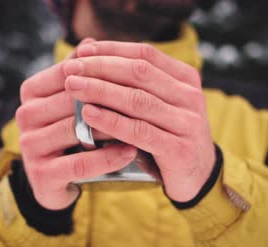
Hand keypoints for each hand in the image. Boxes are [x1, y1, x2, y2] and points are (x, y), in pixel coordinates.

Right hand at [17, 39, 137, 209]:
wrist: (54, 180)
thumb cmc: (69, 132)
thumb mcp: (71, 101)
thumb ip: (81, 74)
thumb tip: (91, 43)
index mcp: (31, 91)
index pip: (68, 73)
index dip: (102, 72)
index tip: (135, 74)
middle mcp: (25, 115)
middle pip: (73, 101)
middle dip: (110, 99)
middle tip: (146, 99)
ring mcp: (31, 146)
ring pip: (77, 130)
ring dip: (113, 128)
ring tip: (144, 126)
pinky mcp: (42, 174)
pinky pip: (80, 163)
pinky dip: (108, 158)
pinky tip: (130, 152)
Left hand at [62, 42, 215, 201]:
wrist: (197, 176)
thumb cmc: (167, 135)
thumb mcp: (157, 105)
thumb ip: (134, 84)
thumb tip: (89, 54)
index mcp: (186, 79)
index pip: (145, 55)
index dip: (111, 50)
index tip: (82, 51)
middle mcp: (190, 97)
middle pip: (139, 73)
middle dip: (101, 68)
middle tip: (70, 69)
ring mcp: (187, 123)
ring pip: (137, 100)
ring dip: (101, 91)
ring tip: (73, 87)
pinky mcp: (178, 150)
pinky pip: (139, 131)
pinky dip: (112, 121)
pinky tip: (89, 115)